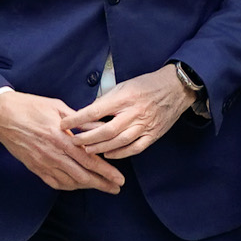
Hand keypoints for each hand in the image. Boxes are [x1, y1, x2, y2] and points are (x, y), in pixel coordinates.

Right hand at [0, 91, 124, 194]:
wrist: (1, 114)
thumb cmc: (30, 106)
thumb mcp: (58, 107)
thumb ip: (80, 121)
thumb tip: (100, 127)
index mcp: (60, 138)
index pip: (88, 160)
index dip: (106, 172)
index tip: (119, 178)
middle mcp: (52, 154)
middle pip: (82, 176)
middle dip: (102, 184)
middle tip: (116, 188)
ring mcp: (41, 163)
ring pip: (69, 182)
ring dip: (87, 186)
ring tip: (101, 187)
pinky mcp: (33, 167)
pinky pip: (54, 182)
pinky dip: (68, 186)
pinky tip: (77, 185)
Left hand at [63, 66, 192, 159]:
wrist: (175, 88)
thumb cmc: (147, 85)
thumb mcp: (124, 85)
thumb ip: (107, 100)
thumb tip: (88, 112)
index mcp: (124, 97)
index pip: (95, 111)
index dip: (77, 119)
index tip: (64, 123)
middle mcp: (134, 112)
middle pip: (105, 130)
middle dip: (86, 138)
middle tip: (72, 141)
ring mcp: (145, 125)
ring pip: (119, 141)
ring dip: (100, 147)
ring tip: (86, 150)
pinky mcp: (153, 134)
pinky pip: (135, 148)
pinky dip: (120, 153)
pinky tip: (108, 154)